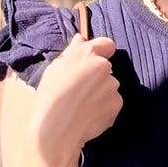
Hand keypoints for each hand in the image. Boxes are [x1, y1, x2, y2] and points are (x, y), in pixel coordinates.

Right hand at [32, 26, 122, 163]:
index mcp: (88, 54)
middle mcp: (104, 67)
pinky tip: (87, 115)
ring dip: (100, 94)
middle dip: (96, 77)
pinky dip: (103, 109)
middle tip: (78, 90)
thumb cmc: (51, 96)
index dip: (101, 51)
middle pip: (106, 69)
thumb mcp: (55, 68)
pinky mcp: (116, 104)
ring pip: (109, 88)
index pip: (106, 44)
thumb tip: (80, 38)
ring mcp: (113, 87)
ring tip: (81, 106)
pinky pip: (112, 104)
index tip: (93, 61)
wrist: (57, 127)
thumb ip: (72, 52)